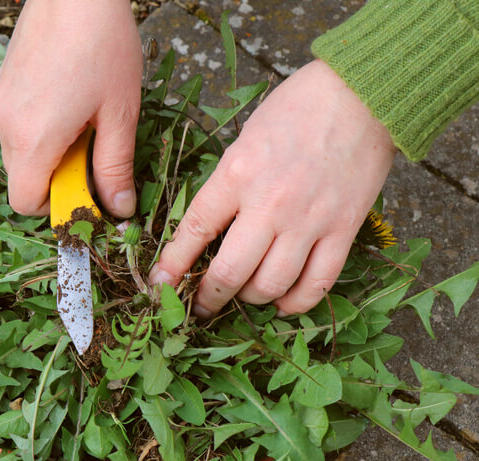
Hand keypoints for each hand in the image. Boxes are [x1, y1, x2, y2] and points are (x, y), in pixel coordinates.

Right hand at [0, 0, 142, 217]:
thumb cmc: (103, 45)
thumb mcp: (119, 114)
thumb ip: (115, 167)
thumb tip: (118, 208)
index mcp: (33, 139)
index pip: (25, 203)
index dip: (57, 207)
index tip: (87, 193)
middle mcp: (6, 124)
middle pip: (23, 179)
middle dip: (58, 179)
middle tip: (93, 152)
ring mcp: (0, 103)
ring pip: (20, 153)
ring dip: (50, 153)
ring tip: (83, 121)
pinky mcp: (3, 86)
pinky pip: (17, 126)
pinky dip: (41, 131)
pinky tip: (69, 102)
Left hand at [149, 60, 395, 316]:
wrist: (361, 94)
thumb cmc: (296, 109)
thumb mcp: (244, 140)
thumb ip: (227, 185)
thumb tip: (210, 230)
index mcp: (237, 174)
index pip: (194, 231)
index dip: (173, 265)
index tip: (161, 284)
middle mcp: (269, 204)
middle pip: (229, 272)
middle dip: (208, 296)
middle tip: (201, 305)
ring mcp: (309, 221)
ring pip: (270, 285)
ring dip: (250, 299)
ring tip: (244, 295)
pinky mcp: (344, 230)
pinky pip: (317, 284)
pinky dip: (296, 302)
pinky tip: (283, 303)